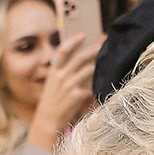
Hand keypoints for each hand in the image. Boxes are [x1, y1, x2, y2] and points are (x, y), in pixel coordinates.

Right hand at [26, 34, 97, 148]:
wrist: (48, 119)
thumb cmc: (53, 99)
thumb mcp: (53, 82)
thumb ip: (63, 70)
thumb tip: (80, 59)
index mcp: (54, 70)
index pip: (62, 50)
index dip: (73, 41)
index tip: (82, 35)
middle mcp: (60, 76)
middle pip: (79, 58)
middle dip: (92, 50)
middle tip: (101, 44)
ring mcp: (68, 86)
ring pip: (88, 70)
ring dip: (97, 63)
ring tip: (105, 59)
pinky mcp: (76, 96)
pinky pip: (91, 86)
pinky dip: (98, 82)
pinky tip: (104, 78)